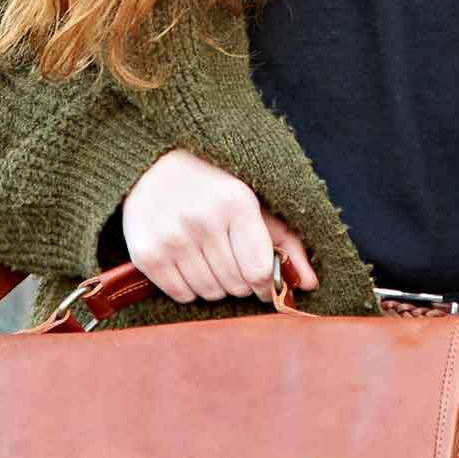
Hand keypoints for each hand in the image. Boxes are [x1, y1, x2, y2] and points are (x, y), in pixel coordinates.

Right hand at [120, 147, 319, 304]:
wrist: (152, 163)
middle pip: (236, 285)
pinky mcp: (147, 253)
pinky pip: (181, 294)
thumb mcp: (254, 201)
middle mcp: (203, 219)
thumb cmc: (212, 184)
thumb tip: (311, 284)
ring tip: (209, 259)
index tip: (264, 285)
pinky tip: (188, 263)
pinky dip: (189, 288)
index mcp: (237, 202)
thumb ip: (287, 242)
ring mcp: (172, 237)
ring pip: (210, 292)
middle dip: (241, 282)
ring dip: (216, 285)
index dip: (266, 285)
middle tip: (232, 261)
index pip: (259, 270)